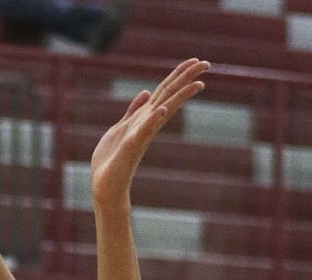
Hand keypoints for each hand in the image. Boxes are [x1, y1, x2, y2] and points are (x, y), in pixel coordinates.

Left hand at [90, 59, 207, 206]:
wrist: (104, 185)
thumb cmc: (111, 159)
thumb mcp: (120, 127)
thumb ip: (133, 111)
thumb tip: (145, 92)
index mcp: (144, 117)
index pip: (165, 91)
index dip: (179, 75)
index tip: (196, 60)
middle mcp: (147, 123)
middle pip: (169, 95)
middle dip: (186, 78)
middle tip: (207, 63)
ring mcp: (141, 134)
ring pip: (164, 109)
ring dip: (181, 95)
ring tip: (199, 83)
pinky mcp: (132, 145)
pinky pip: (143, 130)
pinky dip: (152, 120)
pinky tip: (162, 110)